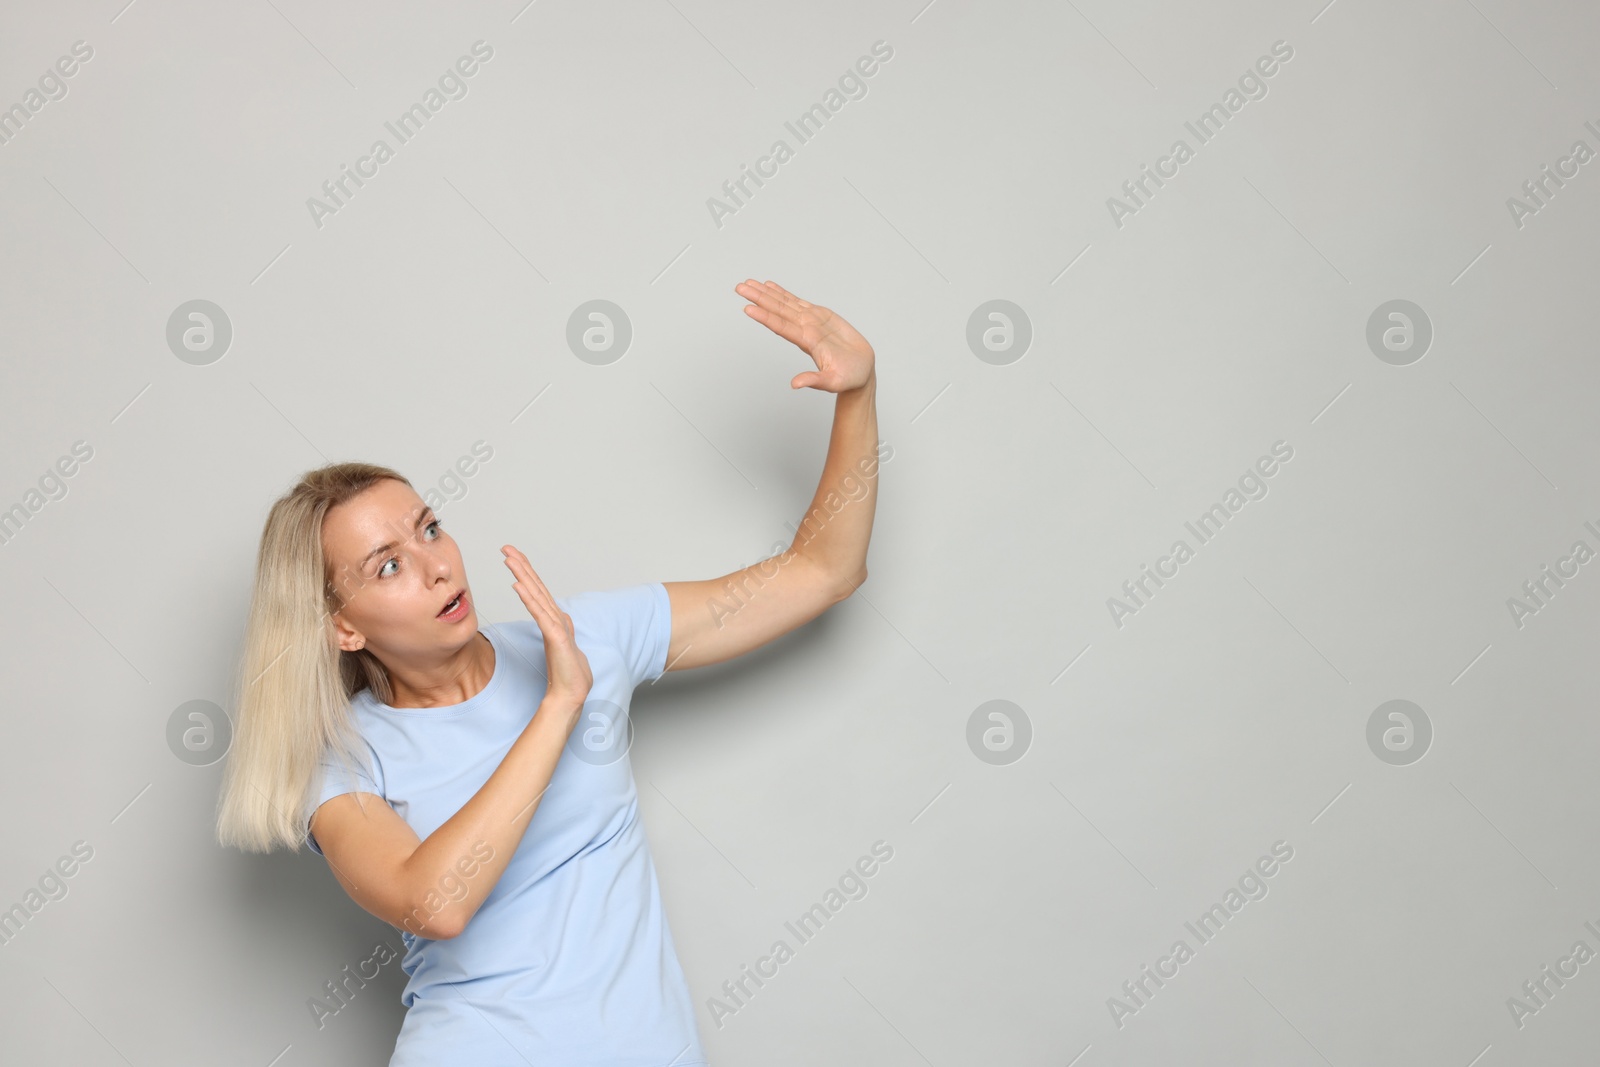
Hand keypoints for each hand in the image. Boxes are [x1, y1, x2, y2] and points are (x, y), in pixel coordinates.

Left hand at [501, 545, 592, 715]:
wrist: (571, 693)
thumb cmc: (566, 673)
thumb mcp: (560, 646)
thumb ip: (559, 630)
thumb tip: (560, 617)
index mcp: (555, 619)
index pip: (538, 590)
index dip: (526, 571)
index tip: (513, 557)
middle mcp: (556, 618)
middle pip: (537, 586)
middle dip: (522, 565)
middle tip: (506, 547)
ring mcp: (556, 626)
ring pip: (537, 594)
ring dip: (523, 575)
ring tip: (509, 559)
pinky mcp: (556, 637)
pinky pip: (539, 614)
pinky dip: (528, 598)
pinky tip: (518, 585)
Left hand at [735, 279, 875, 392]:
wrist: (861, 372)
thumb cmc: (849, 378)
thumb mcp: (833, 382)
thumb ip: (814, 381)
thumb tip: (795, 385)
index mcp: (807, 343)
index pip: (781, 327)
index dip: (765, 317)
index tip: (748, 308)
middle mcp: (805, 330)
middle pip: (778, 311)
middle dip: (759, 298)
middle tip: (739, 287)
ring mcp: (810, 322)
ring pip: (785, 303)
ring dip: (766, 293)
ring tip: (748, 282)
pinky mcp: (819, 316)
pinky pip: (797, 302)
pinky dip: (783, 293)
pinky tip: (770, 286)